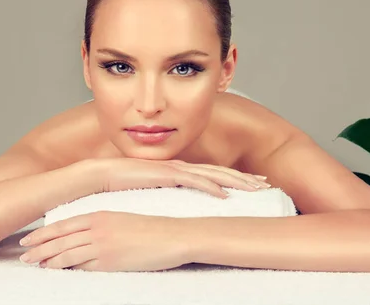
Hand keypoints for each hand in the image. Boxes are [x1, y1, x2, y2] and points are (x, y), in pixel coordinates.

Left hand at [19, 211, 190, 271]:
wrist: (173, 236)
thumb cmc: (154, 229)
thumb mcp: (125, 220)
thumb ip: (105, 225)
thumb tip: (89, 236)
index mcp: (101, 214)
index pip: (64, 224)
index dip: (44, 232)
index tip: (29, 238)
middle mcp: (98, 228)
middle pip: (60, 239)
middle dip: (39, 247)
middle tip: (23, 255)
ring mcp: (102, 245)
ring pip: (66, 252)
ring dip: (46, 259)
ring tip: (33, 264)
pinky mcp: (109, 261)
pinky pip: (82, 265)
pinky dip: (64, 268)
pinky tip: (54, 270)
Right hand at [100, 158, 270, 197]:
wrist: (103, 173)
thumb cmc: (126, 181)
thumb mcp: (155, 187)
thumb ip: (170, 190)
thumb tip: (183, 203)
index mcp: (182, 170)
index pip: (216, 173)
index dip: (237, 178)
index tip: (255, 184)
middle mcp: (184, 167)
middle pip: (222, 172)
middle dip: (245, 178)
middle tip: (266, 184)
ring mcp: (177, 169)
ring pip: (214, 174)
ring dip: (236, 181)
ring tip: (255, 188)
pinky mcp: (167, 174)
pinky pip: (194, 181)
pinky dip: (212, 187)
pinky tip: (225, 195)